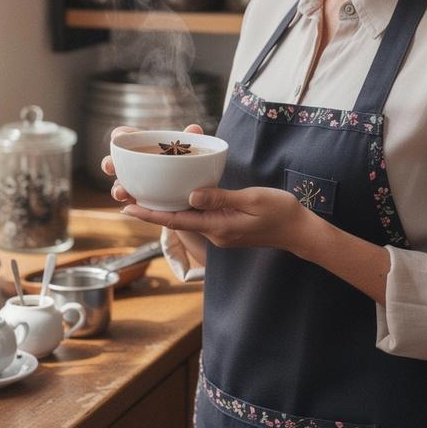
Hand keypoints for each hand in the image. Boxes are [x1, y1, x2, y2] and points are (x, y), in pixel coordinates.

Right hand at [101, 123, 204, 206]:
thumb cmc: (198, 171)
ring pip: (123, 188)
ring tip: (121, 192)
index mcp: (151, 148)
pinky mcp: (148, 209)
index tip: (118, 136)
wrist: (204, 201)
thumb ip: (196, 143)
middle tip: (110, 166)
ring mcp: (141, 189)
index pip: (130, 137)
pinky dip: (135, 210)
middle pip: (119, 163)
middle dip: (110, 163)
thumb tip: (194, 128)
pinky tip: (130, 209)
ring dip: (117, 189)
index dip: (121, 134)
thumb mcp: (201, 157)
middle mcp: (140, 168)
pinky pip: (139, 210)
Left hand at [121, 186, 313, 253]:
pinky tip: (178, 195)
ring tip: (145, 195)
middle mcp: (215, 233)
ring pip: (187, 219)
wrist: (299, 231)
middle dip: (151, 210)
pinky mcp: (226, 228)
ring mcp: (220, 232)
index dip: (150, 214)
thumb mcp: (252, 200)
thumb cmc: (280, 212)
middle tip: (127, 196)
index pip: (176, 221)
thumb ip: (221, 198)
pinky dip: (185, 207)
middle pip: (176, 221)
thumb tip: (192, 194)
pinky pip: (199, 217)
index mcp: (218, 227)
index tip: (127, 208)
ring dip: (166, 209)